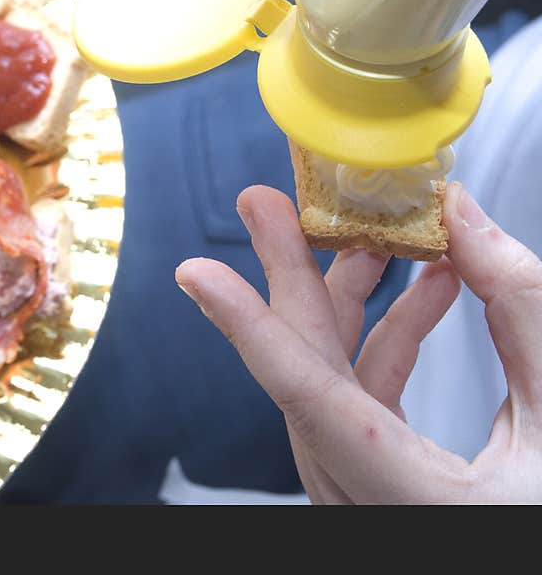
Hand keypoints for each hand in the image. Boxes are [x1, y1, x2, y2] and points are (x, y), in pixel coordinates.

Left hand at [175, 183, 541, 502]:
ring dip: (350, 304)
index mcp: (404, 493)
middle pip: (305, 370)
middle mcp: (362, 498)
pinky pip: (358, 401)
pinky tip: (429, 295)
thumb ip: (519, 312)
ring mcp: (360, 491)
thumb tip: (464, 220)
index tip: (197, 273)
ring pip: (327, 381)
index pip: (305, 395)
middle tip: (266, 208)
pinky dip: (388, 343)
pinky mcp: (373, 477)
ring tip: (378, 239)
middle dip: (289, 277)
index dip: (247, 324)